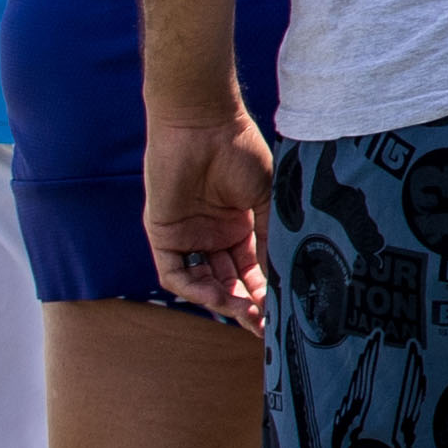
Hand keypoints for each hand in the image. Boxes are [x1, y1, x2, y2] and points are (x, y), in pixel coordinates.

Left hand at [141, 109, 278, 332]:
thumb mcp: (267, 198)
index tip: (282, 312)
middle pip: (230, 281)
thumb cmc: (240, 151)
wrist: (203, 124)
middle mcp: (214, 234)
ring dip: (224, 301)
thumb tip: (284, 276)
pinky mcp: (163, 235)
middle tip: (264, 323)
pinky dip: (194, 289)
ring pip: (204, 282)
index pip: (253, 269)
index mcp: (240, 225)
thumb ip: (272, 236)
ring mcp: (188, 236)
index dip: (266, 291)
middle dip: (247, 305)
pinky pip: (175, 273)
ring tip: (246, 314)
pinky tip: (216, 297)